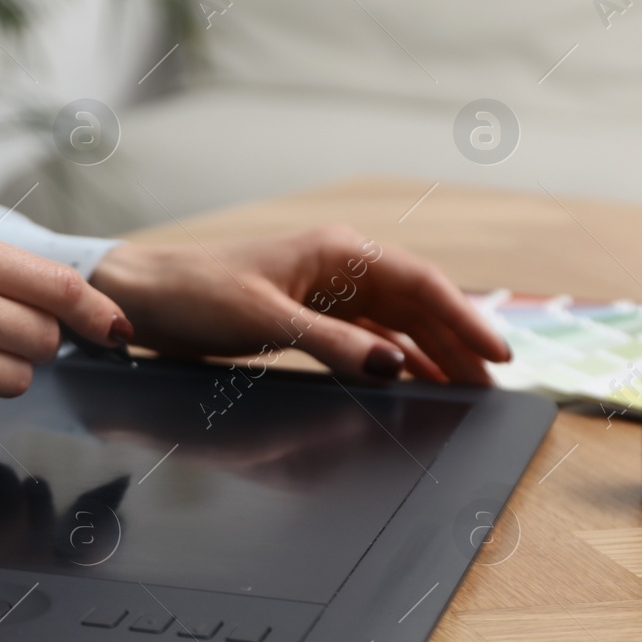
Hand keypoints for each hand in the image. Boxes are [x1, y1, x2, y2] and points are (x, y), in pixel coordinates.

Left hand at [88, 225, 509, 383]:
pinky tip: (414, 382)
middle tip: (494, 386)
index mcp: (338, 252)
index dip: (465, 318)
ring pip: (398, 324)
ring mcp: (328, 292)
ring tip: (466, 389)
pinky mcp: (310, 316)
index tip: (498, 353)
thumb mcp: (265, 319)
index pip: (421, 283)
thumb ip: (332, 343)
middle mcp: (341, 267)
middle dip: (458, 343)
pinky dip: (395, 360)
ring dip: (432, 354)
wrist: (143, 297)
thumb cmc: (195, 294)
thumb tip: (393, 365)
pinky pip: (369, 339)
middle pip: (419, 306)